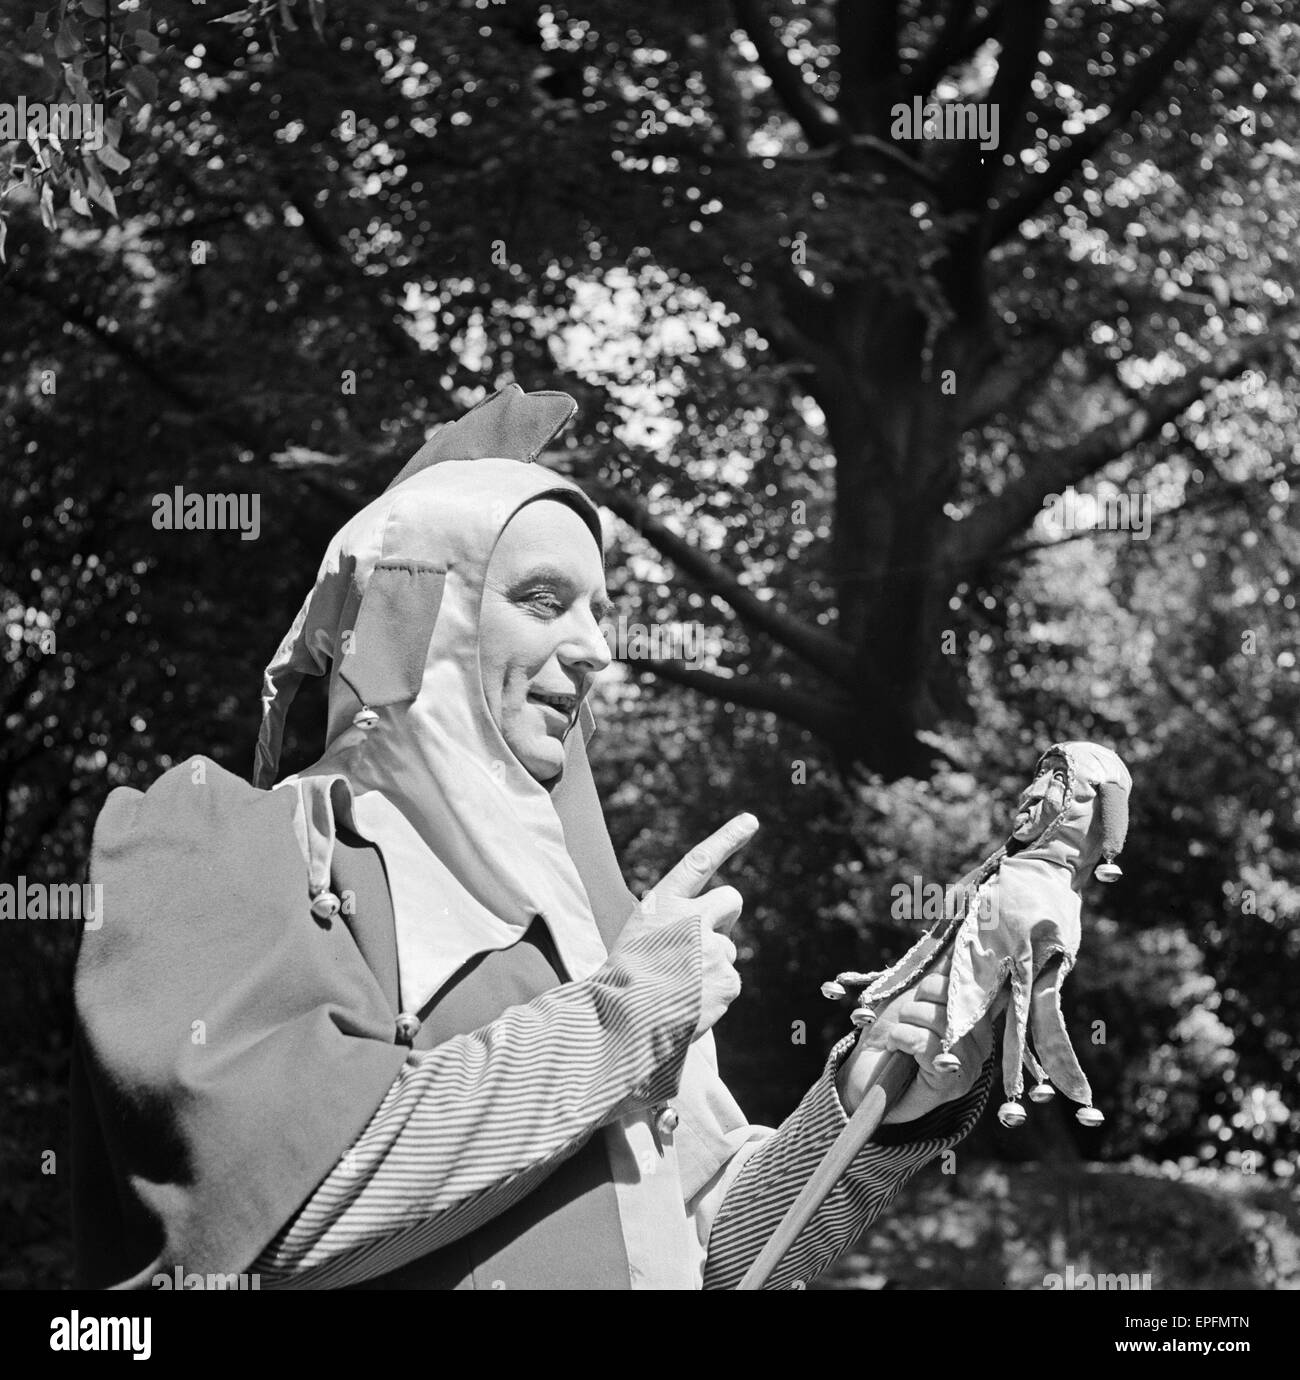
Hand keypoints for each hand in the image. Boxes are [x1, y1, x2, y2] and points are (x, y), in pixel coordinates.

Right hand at [611, 813, 757, 1040]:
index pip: (699, 862)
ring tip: (680, 986)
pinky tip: (690, 1004)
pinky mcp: (728, 979)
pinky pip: (730, 981)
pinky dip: (715, 993)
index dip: (727, 838)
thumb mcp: (640, 937)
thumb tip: (717, 936)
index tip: (751, 820)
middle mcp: (692, 917)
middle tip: (702, 944)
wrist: (624, 1024)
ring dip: (712, 965)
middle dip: (725, 917)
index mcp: (663, 903)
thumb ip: (676, 925)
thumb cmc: (624, 982)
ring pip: (728, 948)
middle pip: (731, 900)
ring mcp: (713, 947)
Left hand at [835, 948, 993, 1123]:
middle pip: (958, 997)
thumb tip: (959, 933)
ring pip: (940, 1019)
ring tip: (900, 1035)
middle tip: (909, 1013)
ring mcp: (970, 1066)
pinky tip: (897, 1050)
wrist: (864, 1072)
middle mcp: (982, 1043)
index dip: (965, 969)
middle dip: (924, 995)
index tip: (947, 958)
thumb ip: (939, 969)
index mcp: (977, 1018)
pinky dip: (902, 1038)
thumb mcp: (914, 992)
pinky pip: (927, 1044)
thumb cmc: (890, 1029)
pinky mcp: (951, 1085)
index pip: (983, 985)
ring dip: (908, 1020)